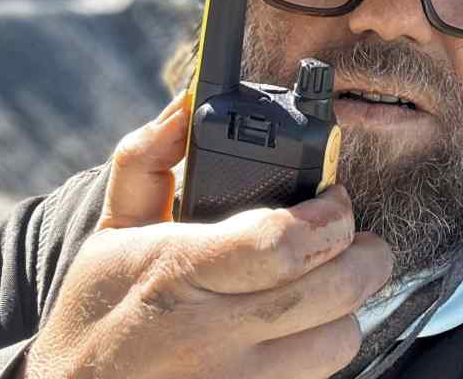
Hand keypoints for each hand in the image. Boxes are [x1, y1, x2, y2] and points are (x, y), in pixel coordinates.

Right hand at [18, 92, 391, 378]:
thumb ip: (146, 163)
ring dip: (347, 306)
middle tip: (355, 238)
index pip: (284, 243)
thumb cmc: (95, 313)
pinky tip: (301, 327)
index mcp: (179, 273)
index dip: (330, 215)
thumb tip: (183, 109)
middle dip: (367, 254)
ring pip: (340, 340)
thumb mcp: (110, 230)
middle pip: (335, 290)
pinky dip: (322, 347)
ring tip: (327, 283)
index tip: (333, 199)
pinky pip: (320, 378)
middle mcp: (213, 334)